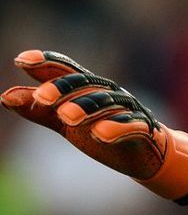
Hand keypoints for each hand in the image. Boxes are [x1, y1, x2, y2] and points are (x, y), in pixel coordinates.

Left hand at [1, 50, 187, 202]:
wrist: (147, 154)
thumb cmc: (105, 133)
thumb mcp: (66, 124)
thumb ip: (40, 111)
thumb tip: (4, 96)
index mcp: (90, 89)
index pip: (68, 70)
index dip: (47, 63)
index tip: (21, 60)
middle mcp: (111, 93)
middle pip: (87, 84)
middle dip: (63, 88)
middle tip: (40, 99)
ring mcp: (130, 110)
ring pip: (108, 103)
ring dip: (86, 107)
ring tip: (65, 117)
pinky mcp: (146, 129)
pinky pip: (133, 125)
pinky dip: (117, 128)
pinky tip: (99, 134)